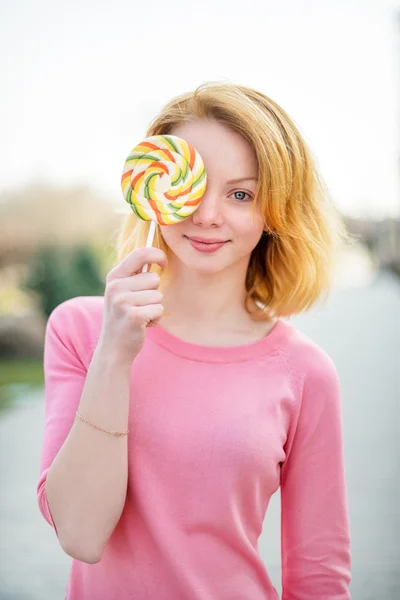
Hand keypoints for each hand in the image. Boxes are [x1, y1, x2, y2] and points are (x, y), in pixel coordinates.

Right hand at [98, 247, 167, 361]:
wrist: (114, 347)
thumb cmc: (124, 316)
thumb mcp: (123, 291)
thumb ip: (136, 274)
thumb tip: (158, 255)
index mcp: (114, 276)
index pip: (140, 253)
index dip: (157, 255)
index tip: (164, 262)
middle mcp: (115, 287)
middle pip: (154, 278)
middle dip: (153, 292)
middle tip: (139, 306)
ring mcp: (122, 302)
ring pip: (158, 295)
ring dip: (154, 307)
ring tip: (140, 316)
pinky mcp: (134, 316)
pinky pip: (159, 309)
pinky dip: (156, 318)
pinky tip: (143, 325)